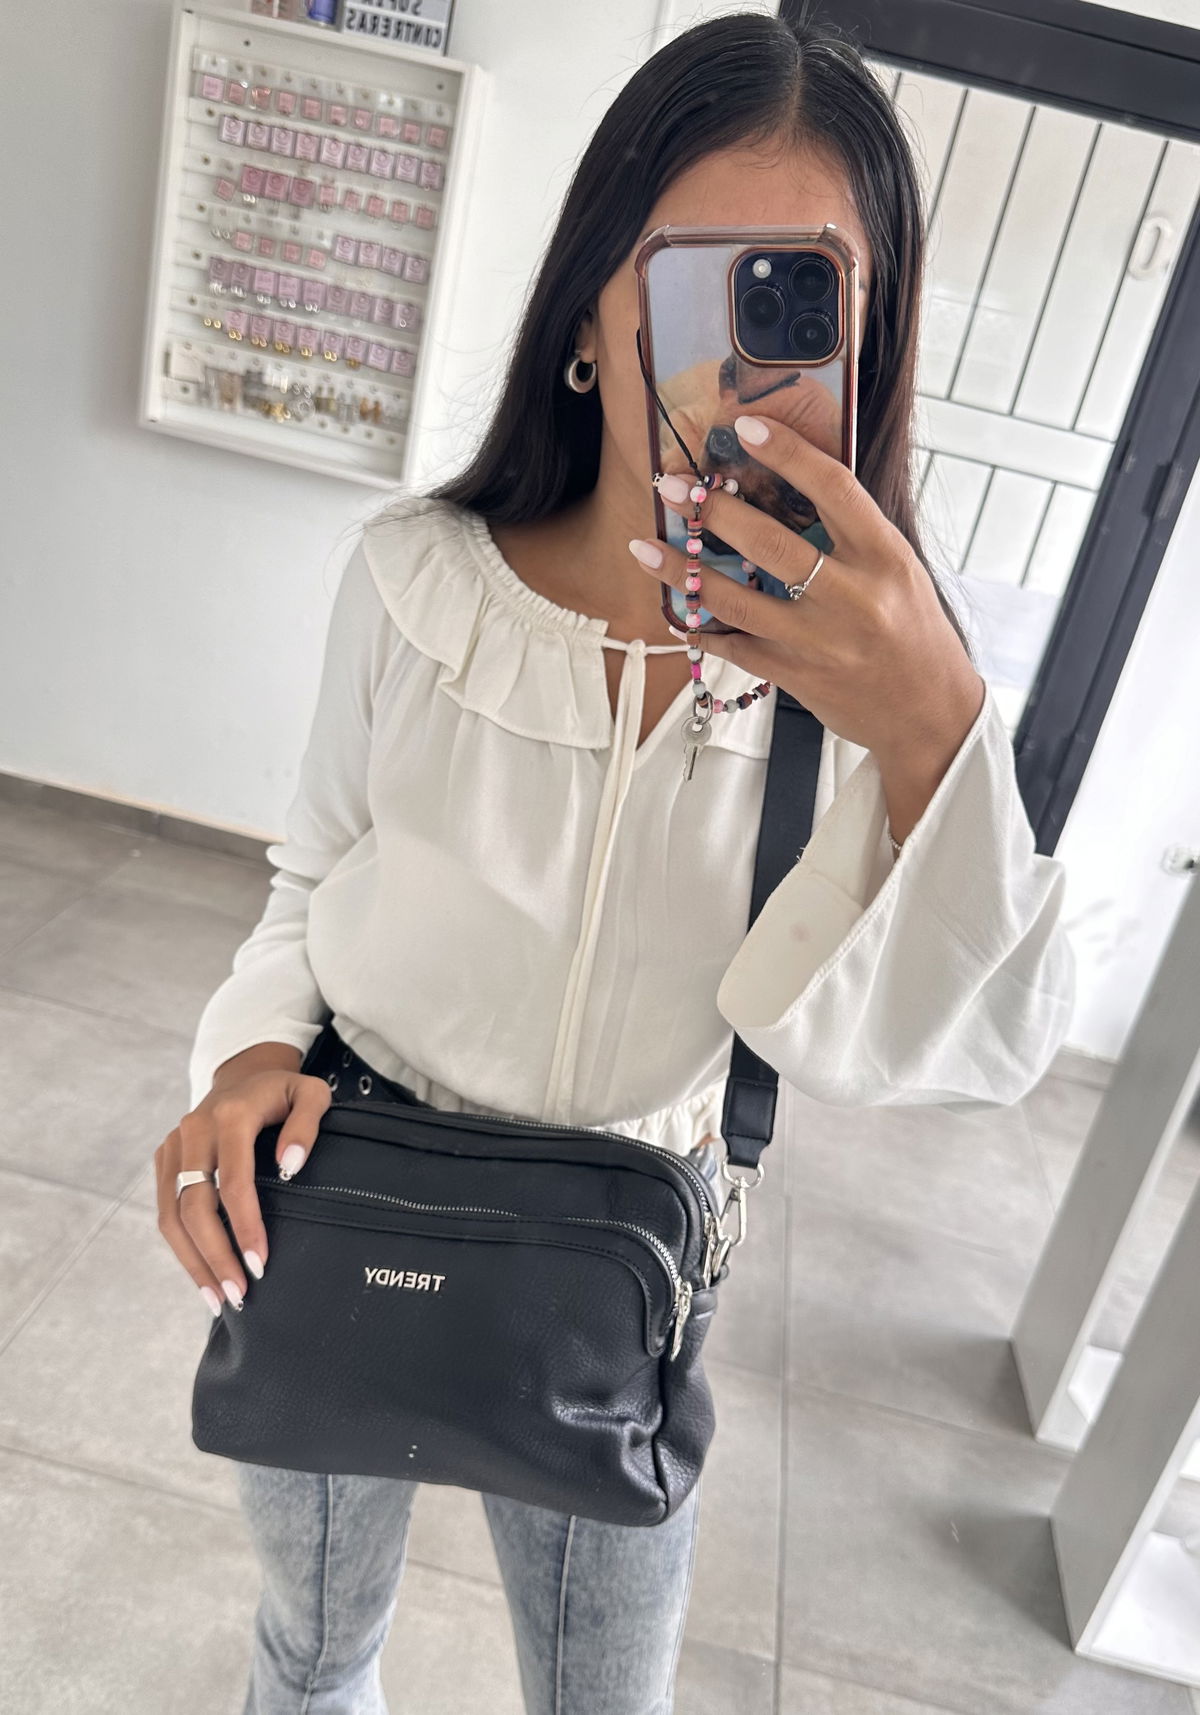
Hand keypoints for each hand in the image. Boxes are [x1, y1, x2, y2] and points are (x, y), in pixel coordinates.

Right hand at [155, 1066, 330, 1316]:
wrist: (241, 1076)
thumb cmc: (283, 1093)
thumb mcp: (311, 1093)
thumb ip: (308, 1124)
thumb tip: (291, 1166)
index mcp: (229, 1116)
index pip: (233, 1182)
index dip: (245, 1226)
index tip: (261, 1264)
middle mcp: (193, 1131)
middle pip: (194, 1206)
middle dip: (216, 1255)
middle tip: (239, 1294)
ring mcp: (173, 1147)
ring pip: (171, 1216)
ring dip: (193, 1262)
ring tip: (218, 1300)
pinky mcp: (164, 1161)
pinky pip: (166, 1211)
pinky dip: (182, 1248)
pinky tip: (203, 1277)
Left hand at [629, 412, 984, 774]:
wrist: (928, 710)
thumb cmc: (912, 630)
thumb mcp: (897, 571)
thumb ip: (851, 535)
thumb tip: (784, 488)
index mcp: (884, 556)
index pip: (833, 489)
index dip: (787, 453)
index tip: (745, 427)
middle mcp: (853, 597)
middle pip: (770, 544)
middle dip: (713, 512)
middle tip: (671, 486)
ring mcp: (820, 641)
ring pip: (736, 600)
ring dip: (682, 572)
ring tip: (644, 547)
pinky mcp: (797, 676)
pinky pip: (734, 647)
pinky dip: (702, 628)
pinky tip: (678, 613)